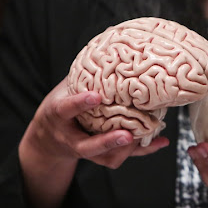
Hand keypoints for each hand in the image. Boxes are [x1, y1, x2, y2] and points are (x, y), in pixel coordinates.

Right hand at [19, 80, 168, 207]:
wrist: (47, 140)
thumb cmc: (60, 107)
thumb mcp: (64, 90)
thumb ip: (83, 78)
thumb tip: (109, 50)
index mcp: (58, 116)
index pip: (67, 109)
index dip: (80, 103)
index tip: (96, 96)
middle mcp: (71, 138)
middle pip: (88, 147)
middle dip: (108, 142)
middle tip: (127, 134)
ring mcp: (85, 150)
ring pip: (106, 158)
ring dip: (127, 148)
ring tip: (146, 133)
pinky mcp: (100, 156)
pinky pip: (121, 157)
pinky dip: (143, 150)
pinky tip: (160, 140)